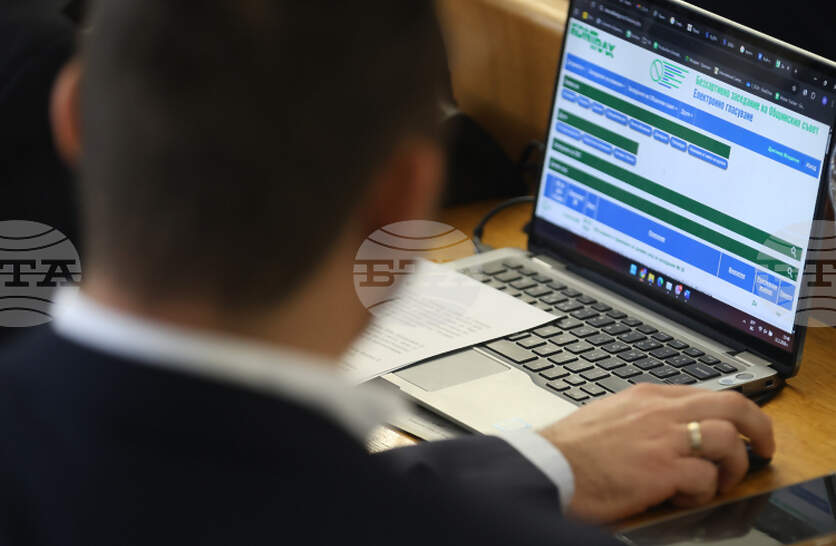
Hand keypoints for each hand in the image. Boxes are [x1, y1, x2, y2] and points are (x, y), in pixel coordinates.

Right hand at [537, 384, 774, 522]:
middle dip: (760, 431)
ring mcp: (663, 439)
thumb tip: (672, 428)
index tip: (748, 432)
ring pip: (729, 442)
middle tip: (764, 452)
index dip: (740, 414)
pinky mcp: (661, 470)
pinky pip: (705, 480)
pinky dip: (702, 494)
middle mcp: (661, 411)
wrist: (547, 465)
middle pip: (734, 407)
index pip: (712, 394)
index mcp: (649, 396)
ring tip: (714, 483)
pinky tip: (681, 498)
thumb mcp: (612, 415)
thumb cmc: (573, 447)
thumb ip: (645, 416)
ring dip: (731, 468)